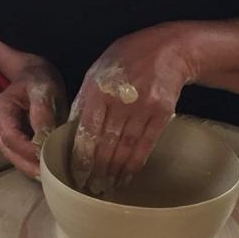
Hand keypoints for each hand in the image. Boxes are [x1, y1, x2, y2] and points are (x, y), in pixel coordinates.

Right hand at [0, 61, 65, 177]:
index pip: (11, 137)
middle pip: (8, 152)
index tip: (48, 158)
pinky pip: (19, 155)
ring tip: (49, 177)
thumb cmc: (39, 80)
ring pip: (12, 157)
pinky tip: (46, 169)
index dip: (28, 150)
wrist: (34, 76)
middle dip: (28, 165)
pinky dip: (31, 163)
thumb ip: (42, 112)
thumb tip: (44, 139)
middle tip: (49, 177)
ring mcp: (1, 133)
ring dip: (30, 168)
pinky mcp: (11, 139)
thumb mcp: (44, 89)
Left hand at [71, 25, 195, 193]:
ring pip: (125, 147)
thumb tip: (70, 130)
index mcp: (98, 89)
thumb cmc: (126, 59)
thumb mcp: (96, 71)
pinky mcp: (162, 113)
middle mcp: (120, 100)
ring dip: (114, 171)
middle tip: (89, 188)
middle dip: (96, 170)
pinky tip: (126, 176)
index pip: (87, 131)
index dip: (82, 157)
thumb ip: (83, 100)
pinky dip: (135, 163)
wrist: (168, 49)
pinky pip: (146, 144)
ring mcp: (143, 107)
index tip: (77, 175)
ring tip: (106, 187)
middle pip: (106, 143)